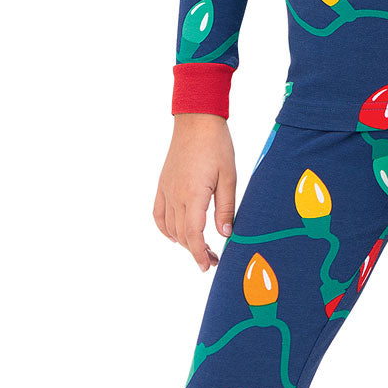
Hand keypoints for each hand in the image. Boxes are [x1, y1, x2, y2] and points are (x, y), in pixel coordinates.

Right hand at [153, 114, 236, 271]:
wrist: (196, 121)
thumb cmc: (217, 146)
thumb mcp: (229, 177)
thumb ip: (226, 208)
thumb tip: (225, 235)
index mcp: (193, 194)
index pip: (193, 234)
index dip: (199, 253)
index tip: (207, 265)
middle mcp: (175, 195)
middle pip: (181, 234)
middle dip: (195, 251)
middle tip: (212, 260)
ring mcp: (166, 190)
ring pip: (170, 227)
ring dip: (183, 242)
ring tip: (200, 249)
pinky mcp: (162, 184)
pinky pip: (158, 213)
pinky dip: (165, 228)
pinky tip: (175, 236)